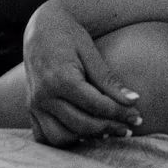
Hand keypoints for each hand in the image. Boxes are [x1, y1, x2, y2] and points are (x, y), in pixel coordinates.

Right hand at [22, 0, 142, 145]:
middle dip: (109, 128)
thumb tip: (133, 100)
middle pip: (81, 124)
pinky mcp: (30, 109)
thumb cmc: (69, 36)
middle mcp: (44, 96)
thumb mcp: (91, 52)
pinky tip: (83, 133)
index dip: (120, 113)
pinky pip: (44, 136)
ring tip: (108, 131)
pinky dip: (64, 139)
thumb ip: (109, 80)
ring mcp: (34, 105)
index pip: (97, 105)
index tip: (137, 117)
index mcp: (61, 79)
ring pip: (61, 137)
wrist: (41, 28)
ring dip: (86, 138)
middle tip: (128, 128)